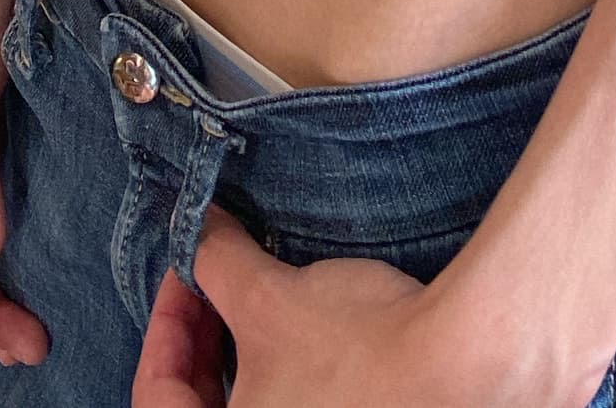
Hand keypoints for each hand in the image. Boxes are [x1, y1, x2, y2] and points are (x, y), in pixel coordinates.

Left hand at [130, 206, 574, 407]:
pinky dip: (285, 381)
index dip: (164, 326)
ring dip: (242, 364)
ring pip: (250, 405)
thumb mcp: (270, 296)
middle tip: (217, 291)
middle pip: (199, 407)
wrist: (459, 373)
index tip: (186, 277)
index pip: (156, 397)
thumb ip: (217, 260)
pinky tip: (308, 340)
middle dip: (201, 345)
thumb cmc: (360, 352)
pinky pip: (292, 407)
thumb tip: (197, 226)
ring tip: (263, 309)